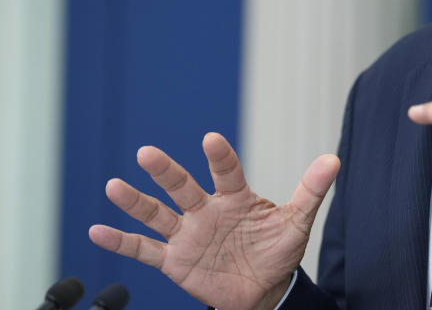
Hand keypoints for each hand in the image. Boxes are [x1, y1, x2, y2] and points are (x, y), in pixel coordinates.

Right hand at [88, 132, 339, 309]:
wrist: (262, 291)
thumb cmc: (277, 251)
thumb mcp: (297, 222)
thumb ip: (311, 190)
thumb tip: (334, 159)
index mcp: (235, 197)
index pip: (227, 172)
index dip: (220, 157)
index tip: (212, 140)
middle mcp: (206, 210)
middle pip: (182, 187)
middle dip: (165, 172)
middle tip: (147, 153)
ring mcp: (188, 234)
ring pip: (158, 214)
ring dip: (136, 202)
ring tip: (114, 186)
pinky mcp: (175, 260)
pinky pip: (144, 250)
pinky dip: (120, 242)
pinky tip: (97, 231)